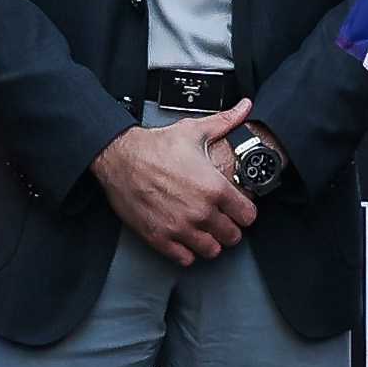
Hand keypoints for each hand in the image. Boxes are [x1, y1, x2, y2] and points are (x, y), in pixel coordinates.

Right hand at [92, 98, 258, 266]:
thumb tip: (245, 107)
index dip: (245, 212)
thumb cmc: (155, 146)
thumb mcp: (194, 130)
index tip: (239, 209)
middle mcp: (200, 211)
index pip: (248, 216)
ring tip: (204, 232)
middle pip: (232, 236)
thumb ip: (225, 122)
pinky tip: (185, 239)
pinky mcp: (160, 238)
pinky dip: (187, 252)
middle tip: (221, 220)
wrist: (119, 158)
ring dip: (210, 242)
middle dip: (229, 228)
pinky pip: (185, 258)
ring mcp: (180, 227)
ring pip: (211, 251)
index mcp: (214, 188)